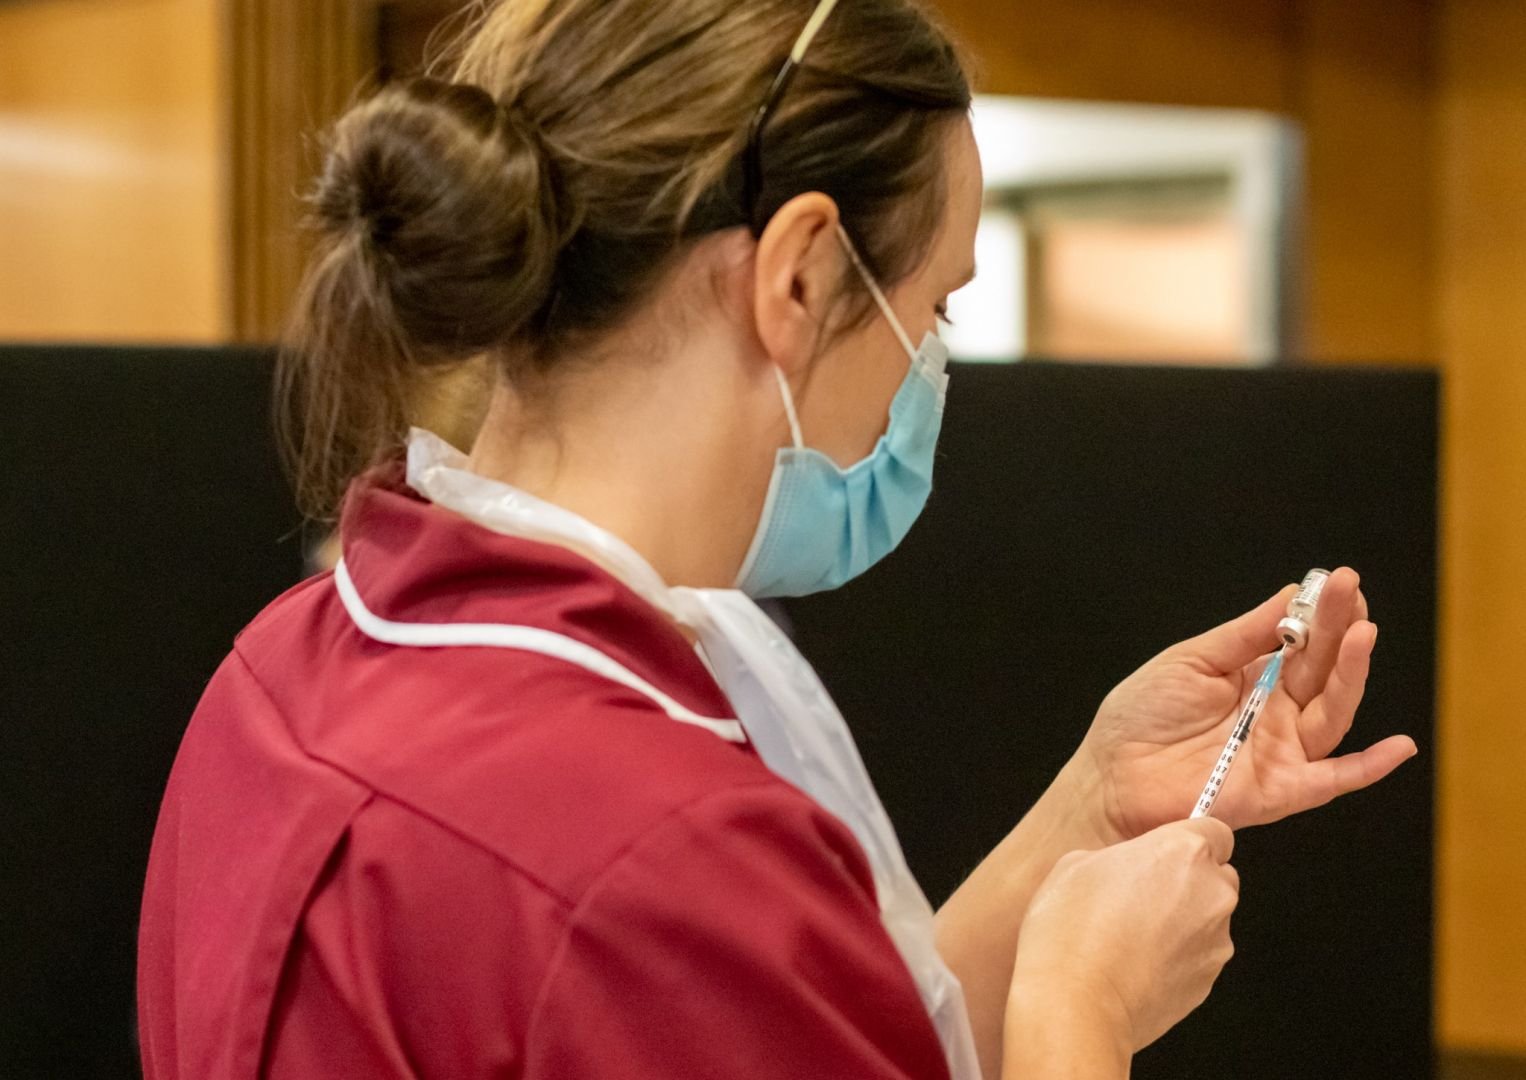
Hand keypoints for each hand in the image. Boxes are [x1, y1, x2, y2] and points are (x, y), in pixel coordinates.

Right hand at [1007, 818, 1239, 1055]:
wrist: (1076, 1000)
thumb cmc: (1071, 929)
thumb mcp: (1078, 862)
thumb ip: (1119, 857)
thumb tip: (1126, 868)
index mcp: (1184, 851)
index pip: (1214, 829)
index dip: (1187, 839)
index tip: (1166, 850)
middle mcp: (1212, 892)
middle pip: (1217, 874)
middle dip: (1188, 880)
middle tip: (1140, 892)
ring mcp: (1215, 940)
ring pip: (1208, 918)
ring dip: (1182, 920)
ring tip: (1130, 934)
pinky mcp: (1209, 980)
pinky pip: (1198, 956)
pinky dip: (1176, 956)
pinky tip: (1135, 962)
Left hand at [1079, 567, 1417, 837]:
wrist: (1109, 777)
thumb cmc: (1140, 718)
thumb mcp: (1190, 661)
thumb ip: (1242, 636)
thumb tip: (1291, 596)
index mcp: (1254, 679)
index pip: (1303, 644)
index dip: (1324, 614)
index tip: (1340, 581)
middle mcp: (1276, 715)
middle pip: (1323, 672)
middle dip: (1342, 631)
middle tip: (1353, 593)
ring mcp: (1280, 752)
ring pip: (1332, 714)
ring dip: (1352, 676)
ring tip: (1362, 635)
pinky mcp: (1277, 791)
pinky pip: (1331, 781)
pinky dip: (1367, 768)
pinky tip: (1399, 746)